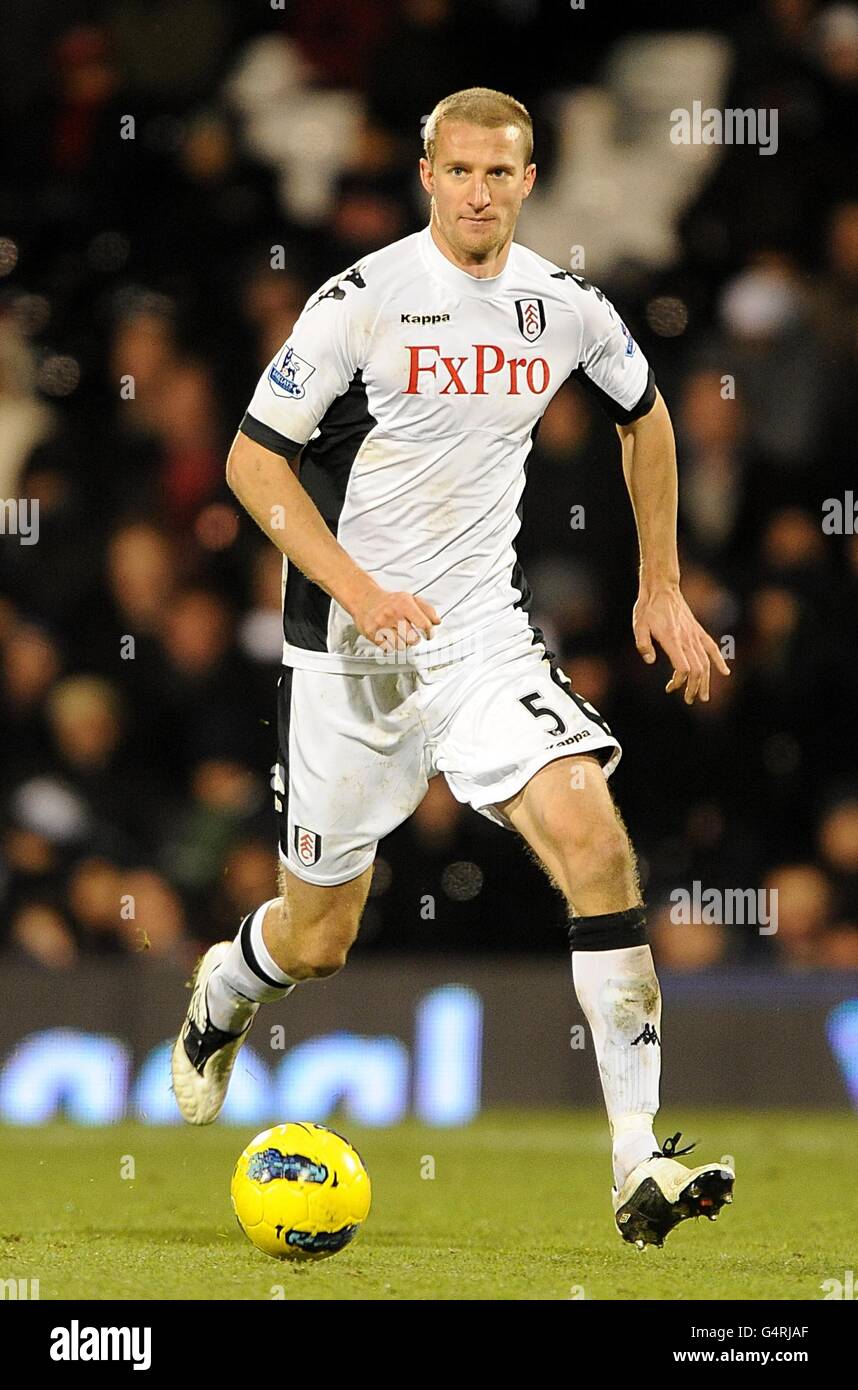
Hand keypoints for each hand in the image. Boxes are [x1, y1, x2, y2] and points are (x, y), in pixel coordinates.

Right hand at [352, 582, 440, 654]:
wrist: (365, 599)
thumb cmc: (389, 601)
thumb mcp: (410, 599)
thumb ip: (427, 609)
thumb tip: (437, 622)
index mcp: (404, 604)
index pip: (424, 624)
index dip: (429, 632)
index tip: (429, 635)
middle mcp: (393, 614)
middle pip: (413, 639)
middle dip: (414, 639)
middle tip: (411, 635)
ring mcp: (382, 624)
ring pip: (401, 646)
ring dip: (403, 644)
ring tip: (399, 636)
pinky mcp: (372, 633)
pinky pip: (388, 648)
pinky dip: (391, 646)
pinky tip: (389, 638)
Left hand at [633, 581, 729, 703]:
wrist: (662, 589)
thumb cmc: (648, 608)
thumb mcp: (639, 625)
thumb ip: (643, 644)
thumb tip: (650, 661)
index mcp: (672, 639)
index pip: (683, 667)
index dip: (679, 681)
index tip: (670, 687)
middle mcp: (687, 639)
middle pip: (697, 669)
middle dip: (693, 687)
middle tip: (688, 700)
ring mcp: (695, 635)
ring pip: (706, 662)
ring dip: (705, 681)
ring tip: (703, 696)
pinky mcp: (698, 631)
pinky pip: (712, 647)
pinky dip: (719, 660)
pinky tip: (725, 672)